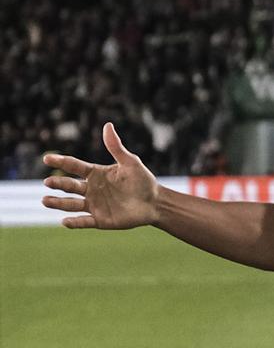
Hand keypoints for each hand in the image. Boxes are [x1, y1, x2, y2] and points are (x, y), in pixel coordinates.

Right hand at [41, 123, 159, 228]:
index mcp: (95, 174)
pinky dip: (75, 222)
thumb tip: (108, 125)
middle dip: (58, 183)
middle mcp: (91, 189)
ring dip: (58, 203)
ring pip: (71, 204)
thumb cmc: (142, 180)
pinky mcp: (100, 220)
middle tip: (47, 182)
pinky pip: (84, 221)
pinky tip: (65, 221)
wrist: (155, 202)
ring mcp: (94, 205)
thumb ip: (116, 147)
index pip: (74, 166)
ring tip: (45, 200)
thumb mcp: (130, 162)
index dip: (61, 161)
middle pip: (70, 185)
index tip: (47, 158)